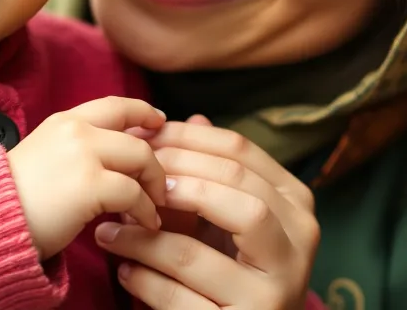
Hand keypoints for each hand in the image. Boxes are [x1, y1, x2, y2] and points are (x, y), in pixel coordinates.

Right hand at [9, 96, 168, 259]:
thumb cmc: (15, 199)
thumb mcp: (45, 156)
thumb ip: (78, 150)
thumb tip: (116, 159)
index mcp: (64, 121)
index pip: (115, 105)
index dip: (143, 112)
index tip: (160, 122)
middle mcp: (76, 130)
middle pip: (136, 138)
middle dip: (156, 163)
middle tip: (162, 186)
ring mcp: (84, 155)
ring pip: (142, 161)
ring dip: (154, 188)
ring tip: (155, 209)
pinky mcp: (90, 185)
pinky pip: (134, 194)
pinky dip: (146, 211)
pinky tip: (145, 225)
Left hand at [94, 116, 319, 308]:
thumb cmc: (235, 266)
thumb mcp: (230, 215)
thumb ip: (213, 171)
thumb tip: (192, 115)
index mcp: (296, 204)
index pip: (241, 152)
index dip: (186, 139)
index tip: (141, 139)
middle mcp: (297, 245)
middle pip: (230, 190)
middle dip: (168, 178)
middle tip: (124, 178)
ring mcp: (273, 293)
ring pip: (195, 253)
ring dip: (142, 239)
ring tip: (109, 229)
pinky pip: (179, 300)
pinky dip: (145, 281)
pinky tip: (125, 270)